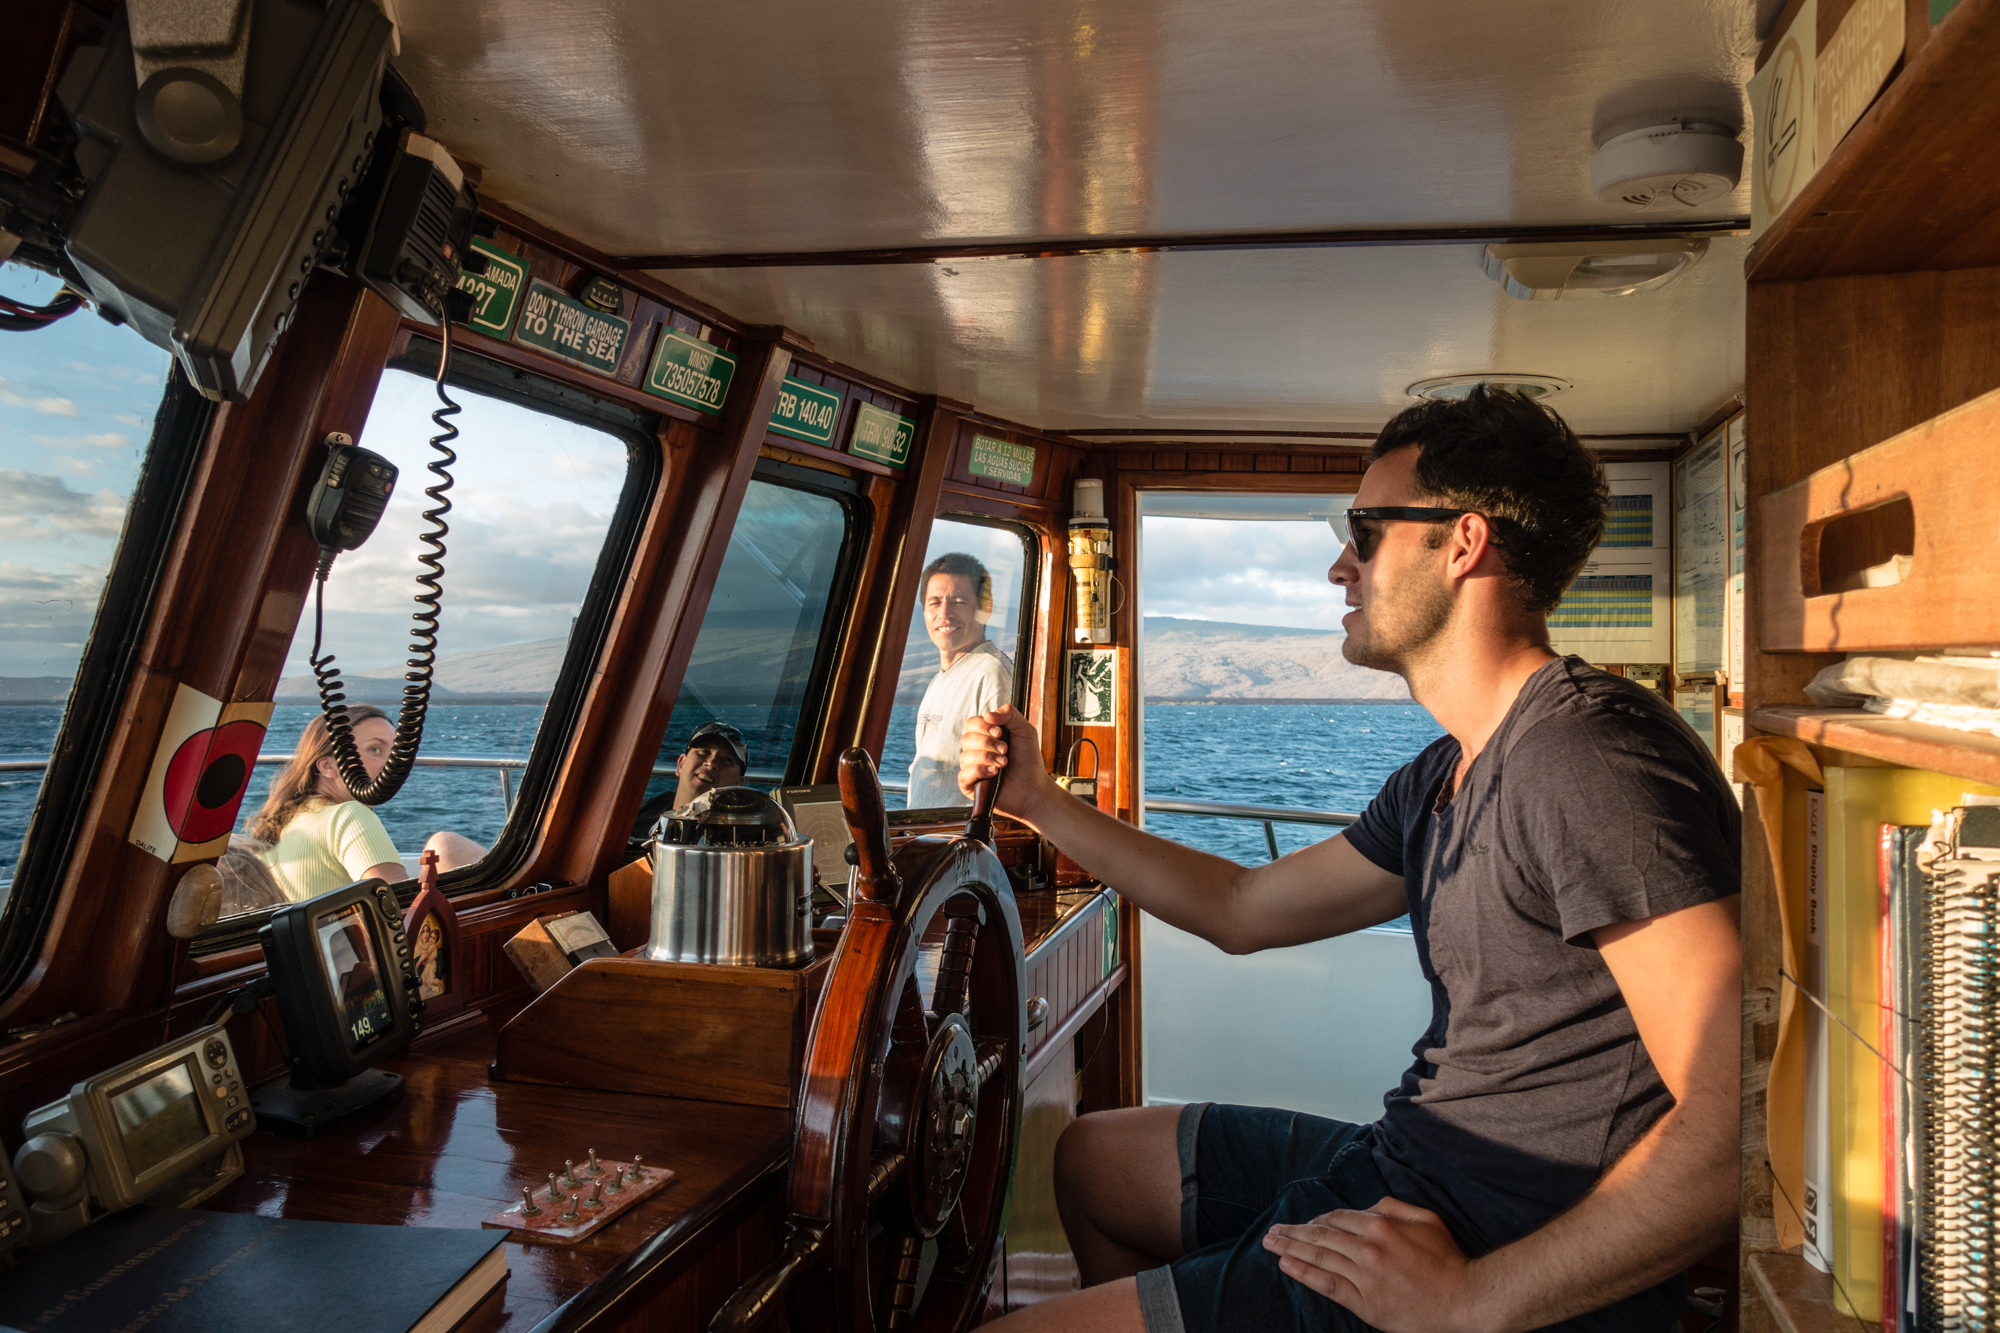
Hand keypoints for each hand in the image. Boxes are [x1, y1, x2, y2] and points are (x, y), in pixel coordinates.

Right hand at [957, 706, 1051, 821]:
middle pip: (966, 738)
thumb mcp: (1025, 730)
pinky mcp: (970, 786)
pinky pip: (963, 775)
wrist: (1033, 787)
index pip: (971, 723)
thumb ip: (1009, 714)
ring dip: (987, 758)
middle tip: (1005, 750)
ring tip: (1004, 764)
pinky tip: (993, 774)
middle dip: (987, 743)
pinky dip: (979, 771)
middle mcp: (977, 751)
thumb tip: (987, 715)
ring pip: (964, 756)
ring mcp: (972, 769)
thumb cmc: (1029, 761)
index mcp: (986, 737)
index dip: (983, 726)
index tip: (1000, 733)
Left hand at [1262, 1198, 1492, 1332]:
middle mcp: (1368, 1248)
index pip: (1338, 1218)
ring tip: (1270, 1243)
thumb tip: (1368, 1206)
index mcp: (1381, 1225)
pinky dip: (1303, 1273)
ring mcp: (1365, 1276)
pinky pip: (1327, 1284)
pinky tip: (1285, 1265)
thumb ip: (1394, 1207)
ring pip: (1319, 1257)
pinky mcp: (1365, 1302)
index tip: (1305, 1224)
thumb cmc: (1448, 1260)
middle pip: (1321, 1236)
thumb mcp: (1426, 1219)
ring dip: (1290, 1248)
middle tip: (1272, 1230)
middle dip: (1293, 1231)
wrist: (1464, 1300)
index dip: (1318, 1220)